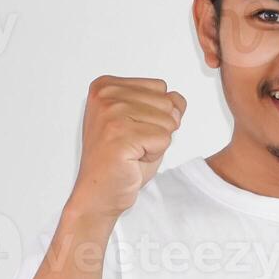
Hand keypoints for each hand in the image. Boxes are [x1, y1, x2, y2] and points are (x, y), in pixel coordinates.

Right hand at [69, 75, 184, 219]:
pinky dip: (154, 154)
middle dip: (158, 129)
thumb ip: (164, 105)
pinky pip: (163, 139)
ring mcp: (111, 113)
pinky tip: (132, 160)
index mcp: (107, 85)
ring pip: (168, 121)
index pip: (160, 87)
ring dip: (156, 143)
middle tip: (132, 144)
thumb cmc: (120, 160)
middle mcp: (106, 95)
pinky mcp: (120, 134)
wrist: (99, 193)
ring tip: (132, 152)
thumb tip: (178, 100)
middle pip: (166, 103)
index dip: (155, 115)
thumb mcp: (146, 123)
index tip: (130, 130)